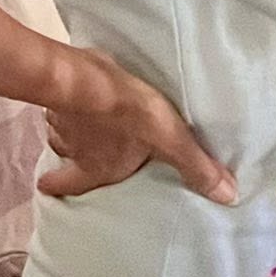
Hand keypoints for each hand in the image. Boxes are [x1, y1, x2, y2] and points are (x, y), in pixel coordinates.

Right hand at [39, 49, 236, 203]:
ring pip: (62, 129)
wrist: (91, 79)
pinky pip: (62, 101)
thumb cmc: (130, 115)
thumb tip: (228, 197)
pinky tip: (81, 90)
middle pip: (65, 155)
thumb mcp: (171, 141)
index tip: (47, 186)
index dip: (59, 187)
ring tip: (83, 119)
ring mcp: (63, 121)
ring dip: (71, 126)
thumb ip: (196, 166)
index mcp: (96, 167)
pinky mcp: (61, 93)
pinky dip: (70, 100)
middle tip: (73, 149)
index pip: (70, 184)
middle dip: (68, 154)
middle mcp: (73, 148)